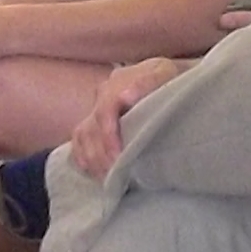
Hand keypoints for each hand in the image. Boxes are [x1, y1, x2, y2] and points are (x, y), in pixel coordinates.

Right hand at [70, 57, 187, 178]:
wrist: (167, 77)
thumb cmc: (170, 78)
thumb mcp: (166, 74)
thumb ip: (148, 82)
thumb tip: (124, 97)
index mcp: (118, 82)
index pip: (104, 110)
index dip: (108, 135)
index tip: (117, 156)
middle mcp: (103, 94)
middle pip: (91, 127)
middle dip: (100, 154)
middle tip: (114, 174)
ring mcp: (97, 106)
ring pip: (83, 135)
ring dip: (92, 159)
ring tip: (106, 178)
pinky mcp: (96, 119)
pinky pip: (80, 139)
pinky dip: (83, 155)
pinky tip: (92, 171)